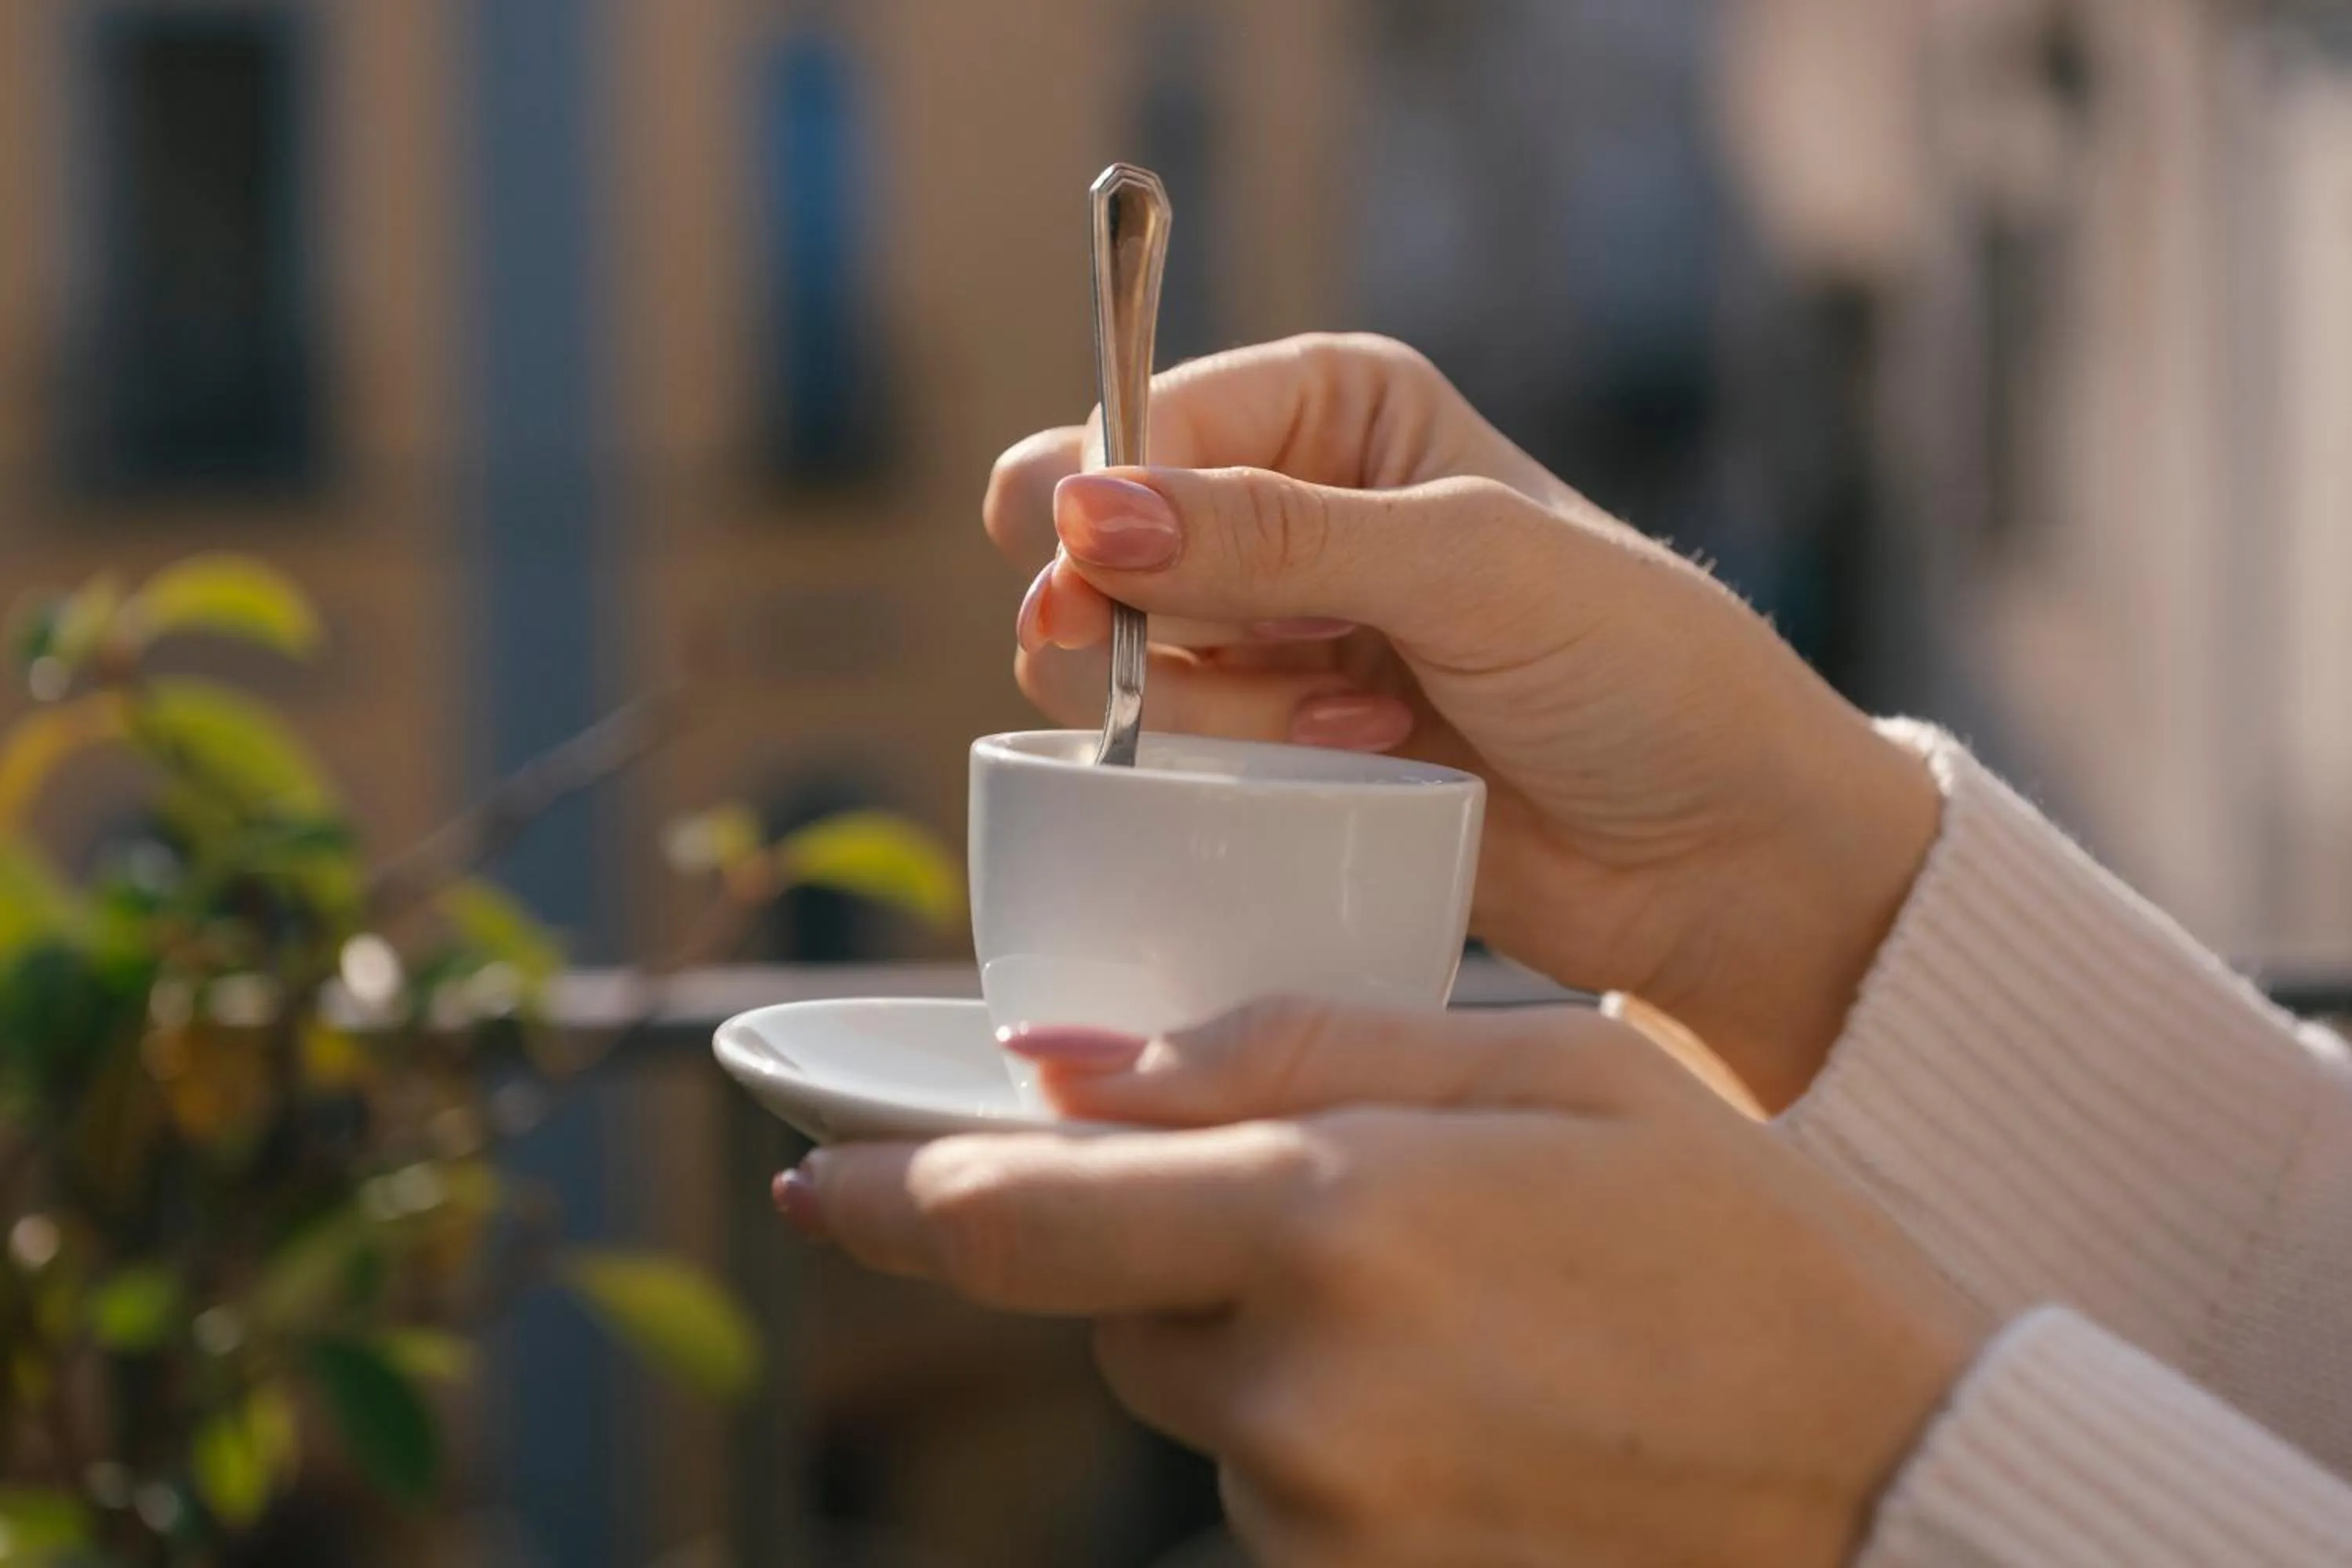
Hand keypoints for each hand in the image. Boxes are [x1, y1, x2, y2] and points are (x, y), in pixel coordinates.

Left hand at [785, 1004, 1987, 1566]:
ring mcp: (1331, 1529)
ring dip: (1268, 1339)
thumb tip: (1075, 1065)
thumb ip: (1296, 1051)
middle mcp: (1300, 1401)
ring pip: (1203, 1403)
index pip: (1015, 1220)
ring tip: (1468, 1308)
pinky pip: (1281, 1491)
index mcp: (1331, 1228)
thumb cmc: (1744, 1245)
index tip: (808, 1176)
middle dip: (1172, 1239)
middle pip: (1115, 1308)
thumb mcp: (1547, 1072)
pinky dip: (1329, 1429)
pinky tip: (1477, 1398)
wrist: (1900, 1479)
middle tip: (1348, 1201)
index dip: (888, 1195)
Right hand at [985, 333, 1937, 1108]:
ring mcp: (1270, 646)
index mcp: (1336, 412)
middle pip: (1095, 548)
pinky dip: (1242, 779)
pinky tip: (1367, 764)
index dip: (1101, 493)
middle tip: (1269, 656)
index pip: (1146, 422)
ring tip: (1368, 717)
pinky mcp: (1269, 763)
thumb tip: (1083, 510)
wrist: (1723, 859)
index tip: (1094, 572)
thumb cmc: (1639, 673)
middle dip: (1154, 619)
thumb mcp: (1468, 565)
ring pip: (1113, 668)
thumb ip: (1272, 537)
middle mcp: (1285, 515)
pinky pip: (1161, 767)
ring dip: (1224, 712)